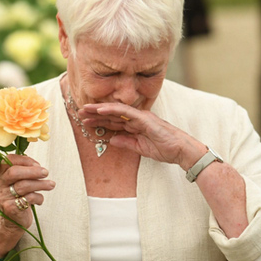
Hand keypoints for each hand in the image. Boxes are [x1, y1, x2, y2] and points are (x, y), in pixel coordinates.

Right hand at [0, 154, 54, 256]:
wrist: (11, 221)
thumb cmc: (17, 196)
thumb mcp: (17, 181)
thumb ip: (24, 170)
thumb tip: (38, 166)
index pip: (9, 160)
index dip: (25, 160)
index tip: (38, 164)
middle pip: (14, 172)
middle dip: (32, 171)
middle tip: (46, 172)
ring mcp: (3, 196)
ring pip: (23, 186)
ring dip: (40, 184)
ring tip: (51, 185)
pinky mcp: (10, 208)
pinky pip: (28, 199)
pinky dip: (38, 198)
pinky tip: (40, 200)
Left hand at [80, 103, 206, 169]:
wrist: (181, 151)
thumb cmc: (165, 149)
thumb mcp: (140, 148)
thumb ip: (126, 143)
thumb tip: (112, 140)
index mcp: (135, 125)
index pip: (113, 121)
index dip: (98, 121)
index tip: (84, 121)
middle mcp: (136, 118)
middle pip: (112, 114)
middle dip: (95, 113)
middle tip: (79, 112)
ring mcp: (140, 117)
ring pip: (115, 110)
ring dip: (99, 109)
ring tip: (85, 109)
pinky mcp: (145, 118)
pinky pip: (125, 112)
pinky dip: (112, 110)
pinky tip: (100, 110)